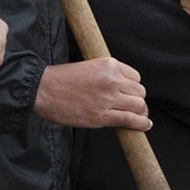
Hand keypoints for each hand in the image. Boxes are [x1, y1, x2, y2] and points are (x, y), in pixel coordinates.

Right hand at [33, 58, 149, 129]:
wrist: (44, 90)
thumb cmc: (62, 80)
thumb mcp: (89, 67)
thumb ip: (107, 74)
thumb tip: (122, 88)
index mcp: (109, 64)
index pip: (135, 76)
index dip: (133, 87)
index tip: (129, 93)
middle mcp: (112, 80)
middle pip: (139, 91)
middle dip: (137, 99)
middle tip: (132, 106)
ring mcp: (108, 98)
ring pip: (139, 105)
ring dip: (140, 111)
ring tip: (139, 116)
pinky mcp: (103, 116)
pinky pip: (130, 119)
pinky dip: (141, 123)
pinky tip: (145, 125)